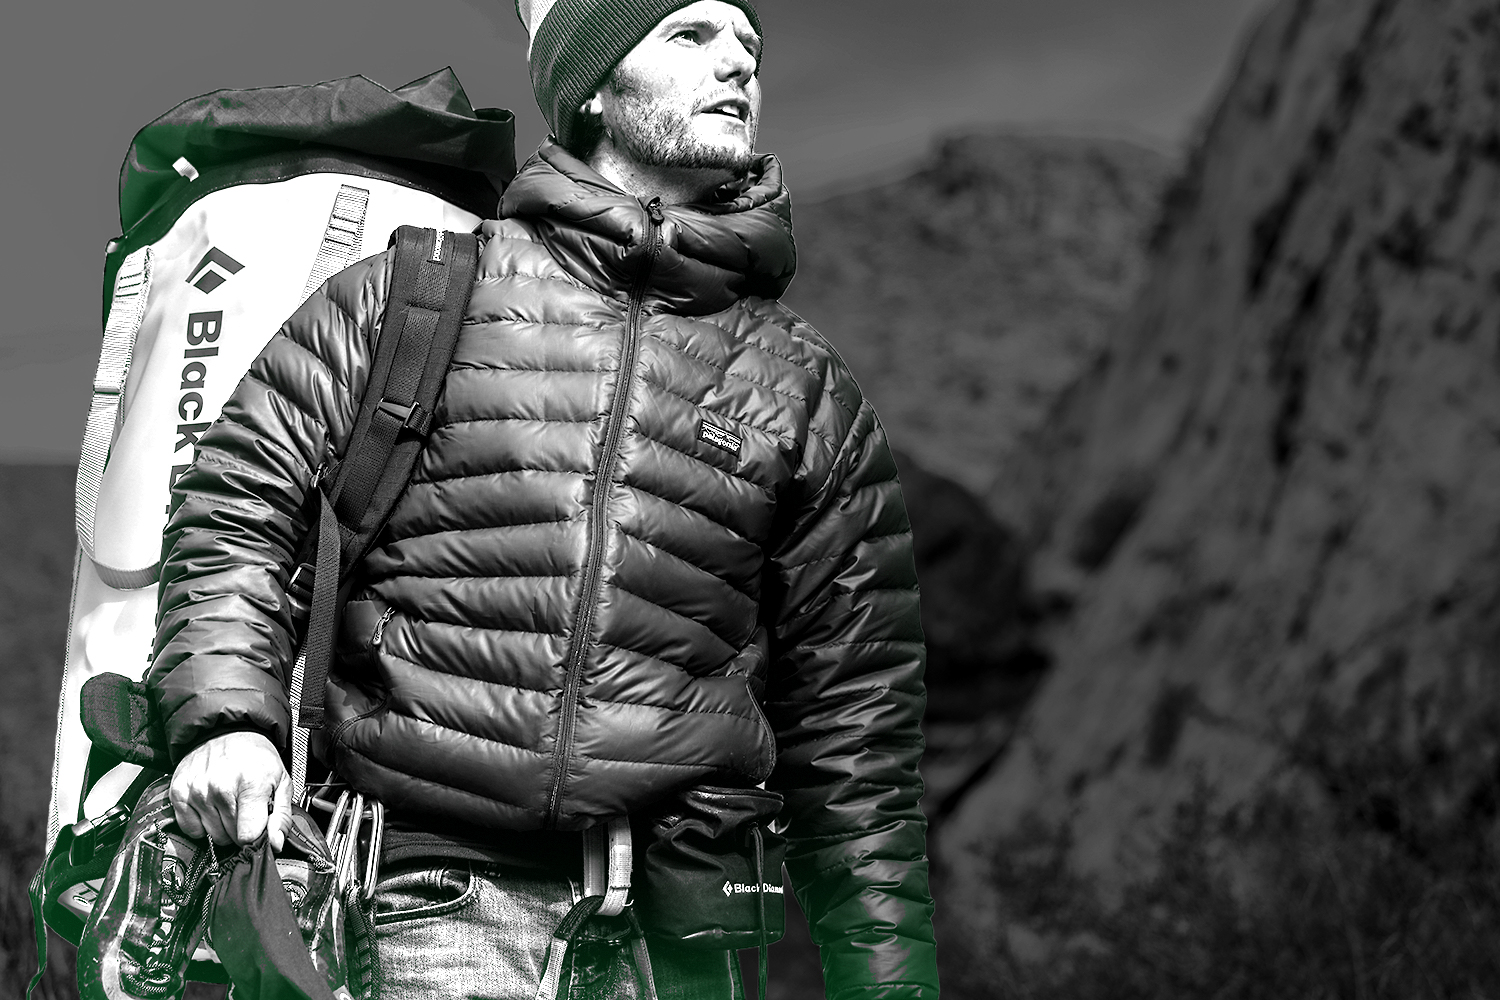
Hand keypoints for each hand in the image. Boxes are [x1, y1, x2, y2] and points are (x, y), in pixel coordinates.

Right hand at [170, 731, 290, 851]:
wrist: (227, 732)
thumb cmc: (256, 758)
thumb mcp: (281, 781)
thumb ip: (282, 816)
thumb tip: (276, 844)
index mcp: (250, 784)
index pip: (248, 835)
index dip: (256, 836)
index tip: (259, 826)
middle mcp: (220, 788)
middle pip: (231, 837)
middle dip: (241, 828)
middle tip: (245, 808)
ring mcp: (197, 791)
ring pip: (213, 836)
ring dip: (223, 826)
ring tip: (229, 803)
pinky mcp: (179, 793)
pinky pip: (191, 830)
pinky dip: (202, 824)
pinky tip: (211, 807)